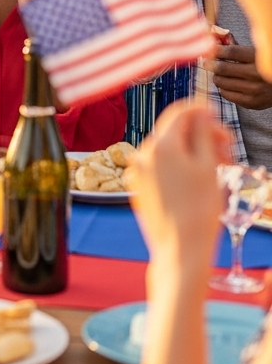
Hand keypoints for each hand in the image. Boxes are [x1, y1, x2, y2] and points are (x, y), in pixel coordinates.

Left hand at [129, 100, 231, 274]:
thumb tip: (200, 112)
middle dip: (201, 136)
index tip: (218, 120)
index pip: (179, 112)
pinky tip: (197, 182)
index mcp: (159, 144)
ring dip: (191, 153)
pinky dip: (177, 168)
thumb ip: (203, 133)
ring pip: (168, 151)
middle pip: (174, 132)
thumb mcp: (208, 166)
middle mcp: (142, 153)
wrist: (180, 251)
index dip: (201, 112)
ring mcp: (137, 171)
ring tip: (216, 169)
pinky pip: (159, 168)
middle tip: (227, 151)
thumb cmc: (199, 209)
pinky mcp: (138, 187)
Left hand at [210, 44, 271, 109]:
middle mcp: (256, 74)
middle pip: (223, 68)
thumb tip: (217, 41)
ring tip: (219, 74)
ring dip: (216, 77)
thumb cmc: (265, 66)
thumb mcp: (256, 53)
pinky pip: (226, 95)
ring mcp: (254, 90)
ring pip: (222, 82)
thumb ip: (238, 48)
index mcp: (258, 58)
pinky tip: (226, 84)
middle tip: (208, 63)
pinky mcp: (251, 102)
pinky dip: (222, 88)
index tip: (209, 50)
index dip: (217, 50)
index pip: (231, 52)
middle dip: (212, 64)